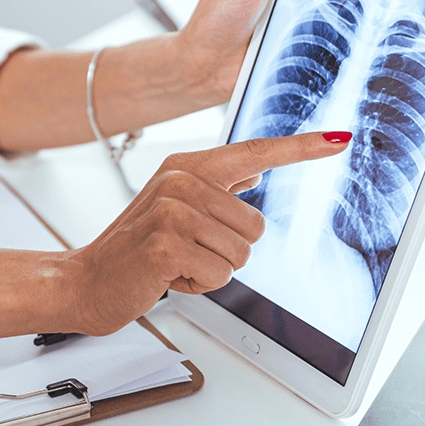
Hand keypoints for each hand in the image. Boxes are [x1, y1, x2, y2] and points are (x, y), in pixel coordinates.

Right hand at [66, 131, 351, 335]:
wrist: (86, 281)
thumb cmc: (133, 249)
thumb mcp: (171, 208)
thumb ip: (214, 186)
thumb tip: (254, 170)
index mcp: (184, 167)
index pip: (252, 151)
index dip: (300, 147)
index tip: (338, 139)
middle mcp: (178, 181)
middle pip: (257, 224)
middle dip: (229, 251)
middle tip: (187, 252)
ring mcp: (170, 210)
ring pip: (241, 253)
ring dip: (212, 270)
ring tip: (175, 264)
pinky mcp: (164, 244)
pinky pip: (219, 274)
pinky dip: (198, 286)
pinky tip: (168, 277)